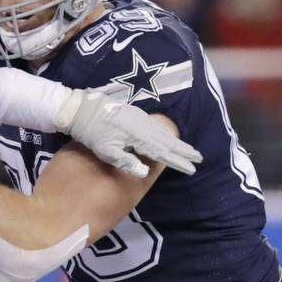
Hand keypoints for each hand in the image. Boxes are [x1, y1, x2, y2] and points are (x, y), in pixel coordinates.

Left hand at [55, 89, 202, 177]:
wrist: (82, 109)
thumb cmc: (92, 133)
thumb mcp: (106, 151)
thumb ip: (126, 162)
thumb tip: (145, 172)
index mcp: (137, 136)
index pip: (162, 152)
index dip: (177, 161)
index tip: (191, 169)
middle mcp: (142, 126)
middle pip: (167, 140)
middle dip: (184, 150)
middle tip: (199, 157)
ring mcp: (140, 118)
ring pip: (163, 132)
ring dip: (177, 142)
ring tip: (189, 149)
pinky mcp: (135, 114)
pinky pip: (156, 126)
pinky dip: (166, 133)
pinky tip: (169, 136)